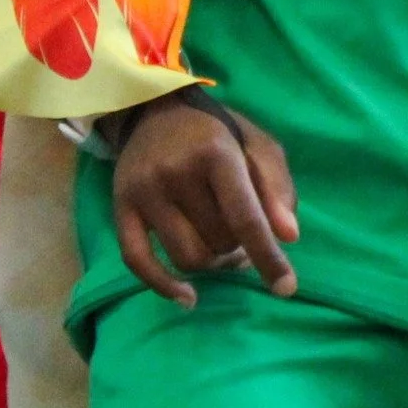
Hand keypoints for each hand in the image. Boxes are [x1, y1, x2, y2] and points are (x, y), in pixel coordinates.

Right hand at [110, 90, 299, 307]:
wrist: (157, 111)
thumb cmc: (218, 133)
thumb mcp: (259, 146)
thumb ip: (277, 188)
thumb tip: (287, 237)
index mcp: (216, 153)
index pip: (245, 216)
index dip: (267, 256)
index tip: (286, 287)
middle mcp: (176, 172)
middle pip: (217, 243)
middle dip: (238, 249)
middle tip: (242, 235)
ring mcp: (144, 191)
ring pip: (186, 258)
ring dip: (211, 265)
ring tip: (220, 247)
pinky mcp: (120, 207)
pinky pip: (137, 262)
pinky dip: (164, 286)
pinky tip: (187, 296)